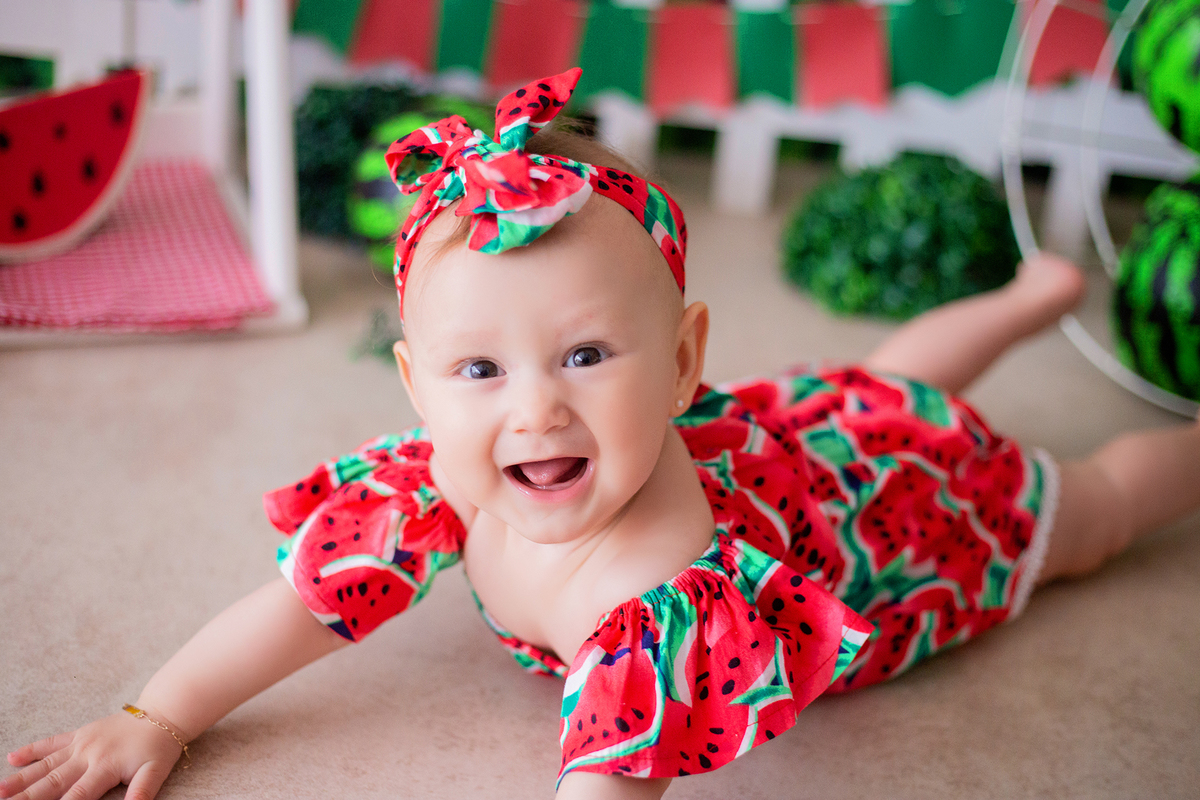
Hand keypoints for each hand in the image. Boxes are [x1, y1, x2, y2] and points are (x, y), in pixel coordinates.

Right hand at [1, 710, 182, 799]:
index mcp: (105, 767)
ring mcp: (81, 743)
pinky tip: (12, 757)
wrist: (163, 712)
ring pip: (45, 765)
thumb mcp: (156, 771)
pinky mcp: (79, 733)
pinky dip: (32, 750)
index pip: (76, 796)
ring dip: (21, 779)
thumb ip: (142, 792)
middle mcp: (87, 755)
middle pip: (52, 782)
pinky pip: (52, 742)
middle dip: (27, 797)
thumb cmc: (159, 746)